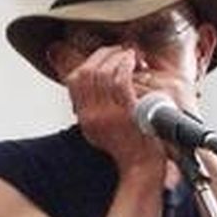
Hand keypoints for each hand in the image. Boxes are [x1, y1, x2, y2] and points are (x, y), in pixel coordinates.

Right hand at [65, 45, 164, 173]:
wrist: (142, 165)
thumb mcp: (101, 129)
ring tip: (129, 54)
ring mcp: (108, 114)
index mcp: (85, 117)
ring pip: (103, 72)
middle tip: (118, 51)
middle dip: (103, 55)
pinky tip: (133, 61)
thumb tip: (93, 84)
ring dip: (117, 57)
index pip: (74, 80)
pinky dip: (125, 64)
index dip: (88, 62)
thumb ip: (94, 108)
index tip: (102, 57)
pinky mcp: (126, 112)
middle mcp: (92, 115)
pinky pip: (120, 79)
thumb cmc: (129, 147)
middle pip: (87, 73)